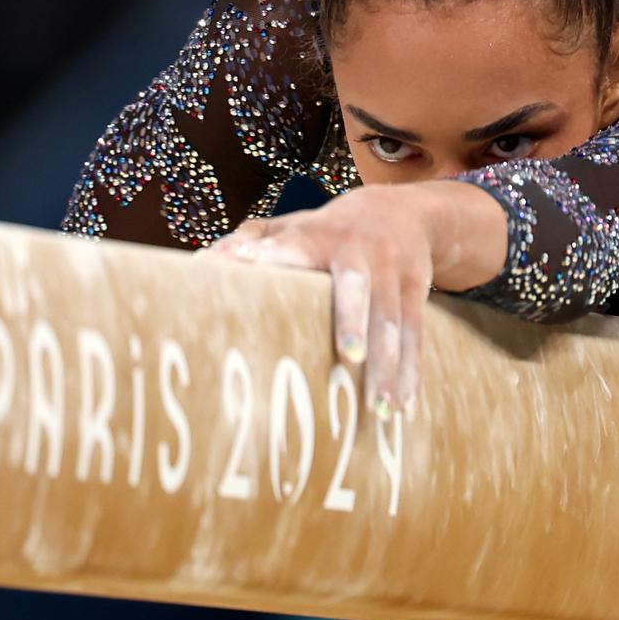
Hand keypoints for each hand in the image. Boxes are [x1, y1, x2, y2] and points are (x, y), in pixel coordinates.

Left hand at [207, 186, 444, 419]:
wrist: (403, 209)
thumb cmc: (329, 229)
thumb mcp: (294, 226)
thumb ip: (251, 242)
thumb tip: (201, 266)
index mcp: (320, 235)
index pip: (296, 246)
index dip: (276, 256)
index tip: (252, 269)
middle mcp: (360, 250)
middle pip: (358, 286)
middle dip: (354, 320)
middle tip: (349, 356)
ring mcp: (393, 270)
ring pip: (393, 320)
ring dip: (389, 365)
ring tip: (379, 410)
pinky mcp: (417, 289)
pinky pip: (416, 333)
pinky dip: (412, 372)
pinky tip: (404, 407)